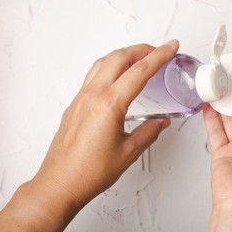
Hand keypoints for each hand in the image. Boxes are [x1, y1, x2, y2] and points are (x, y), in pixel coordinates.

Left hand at [0, 40, 178, 231]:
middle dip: (142, 49)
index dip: (159, 56)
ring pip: (103, 62)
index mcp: (109, 105)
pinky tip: (117, 76)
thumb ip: (149, 132)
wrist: (60, 183)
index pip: (140, 71)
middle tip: (158, 50)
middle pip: (119, 58)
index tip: (170, 47)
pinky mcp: (75, 104)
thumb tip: (160, 122)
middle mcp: (92, 96)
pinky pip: (93, 74)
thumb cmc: (88, 172)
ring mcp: (81, 98)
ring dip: (124, 54)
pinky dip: (110, 66)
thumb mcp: (129, 152)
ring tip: (139, 57)